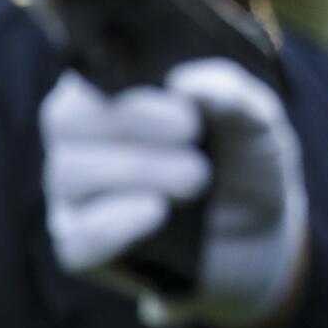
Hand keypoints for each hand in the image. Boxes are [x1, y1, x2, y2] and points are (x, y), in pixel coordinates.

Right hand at [41, 58, 308, 327]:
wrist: (261, 235)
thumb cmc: (246, 163)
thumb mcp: (256, 123)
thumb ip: (230, 95)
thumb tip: (185, 81)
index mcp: (114, 96)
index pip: (85, 78)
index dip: (124, 89)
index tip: (185, 113)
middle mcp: (81, 141)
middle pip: (66, 120)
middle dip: (132, 125)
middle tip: (193, 136)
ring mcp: (75, 197)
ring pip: (70, 174)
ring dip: (138, 171)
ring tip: (197, 178)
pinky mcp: (82, 249)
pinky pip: (76, 237)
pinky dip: (113, 224)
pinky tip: (156, 211)